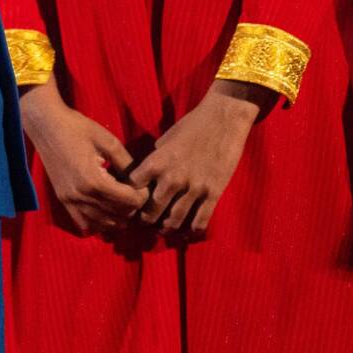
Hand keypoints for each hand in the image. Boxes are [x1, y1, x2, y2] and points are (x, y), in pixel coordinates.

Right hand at [17, 86, 147, 233]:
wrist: (45, 125)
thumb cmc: (77, 128)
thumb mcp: (108, 141)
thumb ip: (127, 163)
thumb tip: (141, 181)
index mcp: (94, 180)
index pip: (129, 201)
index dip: (142, 196)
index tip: (144, 186)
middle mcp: (81, 196)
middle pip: (118, 215)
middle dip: (133, 207)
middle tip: (136, 193)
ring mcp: (70, 200)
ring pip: (103, 223)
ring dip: (118, 217)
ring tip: (124, 203)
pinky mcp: (63, 200)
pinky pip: (84, 223)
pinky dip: (99, 223)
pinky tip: (105, 212)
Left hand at [123, 81, 271, 237]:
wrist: (223, 119)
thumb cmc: (192, 125)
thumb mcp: (165, 140)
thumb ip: (155, 160)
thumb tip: (143, 175)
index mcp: (157, 162)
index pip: (133, 188)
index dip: (129, 197)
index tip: (128, 202)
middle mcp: (172, 178)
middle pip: (152, 210)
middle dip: (145, 219)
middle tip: (144, 223)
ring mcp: (194, 188)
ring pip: (175, 219)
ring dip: (167, 228)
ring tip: (163, 230)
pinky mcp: (213, 193)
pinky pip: (200, 220)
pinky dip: (192, 231)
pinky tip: (188, 234)